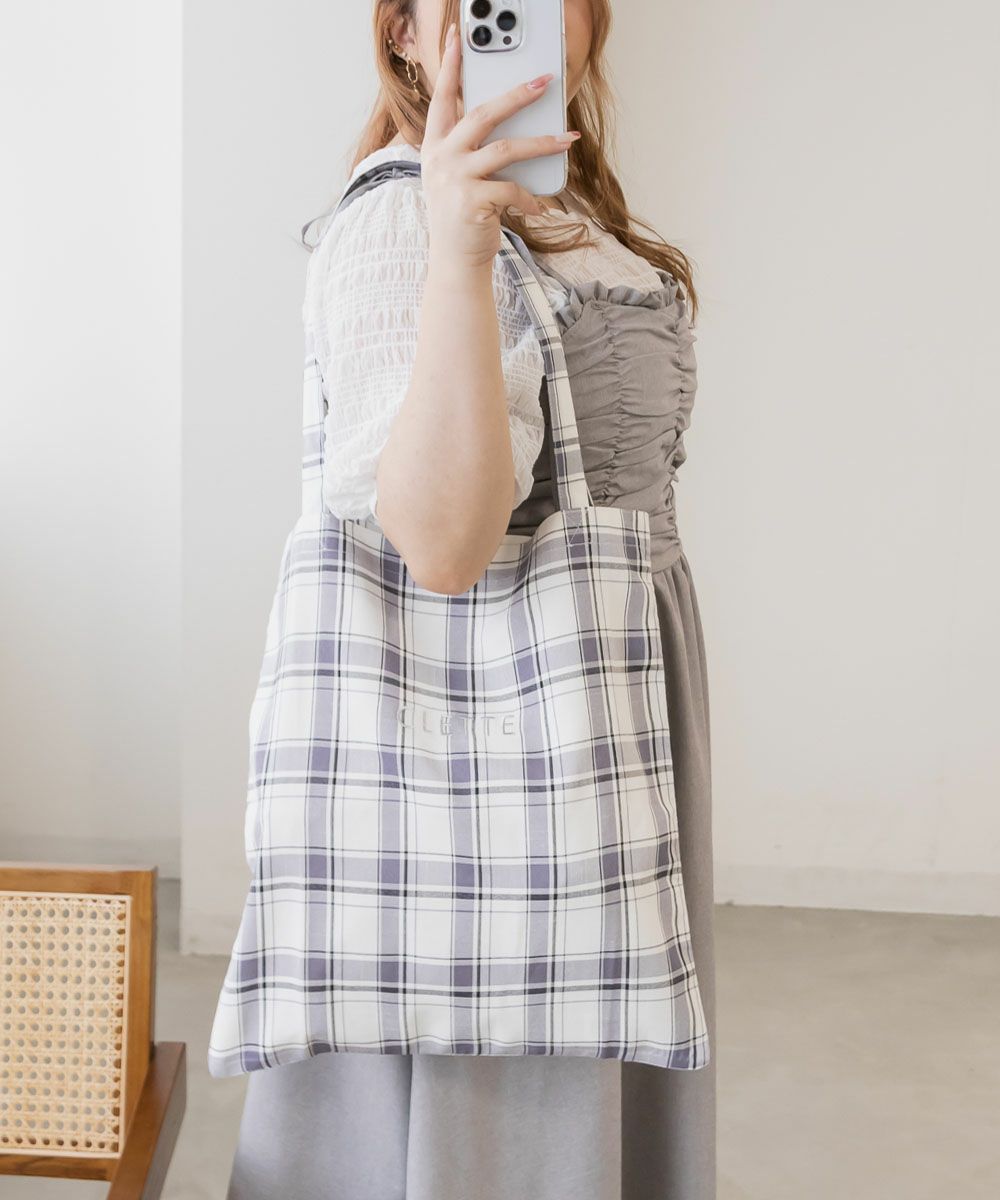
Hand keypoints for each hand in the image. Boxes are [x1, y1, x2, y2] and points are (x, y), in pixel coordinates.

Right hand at [421, 20, 579, 269]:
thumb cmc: (463, 217)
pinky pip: (513, 190)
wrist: (455, 262)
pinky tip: (541, 207)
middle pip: (482, 114)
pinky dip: (531, 198)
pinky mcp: (471, 203)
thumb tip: (515, 126)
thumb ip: (473, 150)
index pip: (442, 98)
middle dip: (516, 95)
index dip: (450, 66)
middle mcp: (440, 159)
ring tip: (566, 140)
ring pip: (505, 149)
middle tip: (544, 81)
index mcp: (435, 147)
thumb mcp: (459, 178)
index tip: (457, 35)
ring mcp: (454, 180)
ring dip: (541, 143)